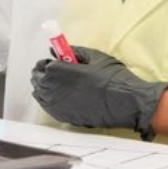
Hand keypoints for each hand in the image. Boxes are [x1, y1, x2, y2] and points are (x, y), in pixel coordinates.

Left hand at [31, 46, 167, 140]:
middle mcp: (57, 89)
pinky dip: (49, 101)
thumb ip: (75, 51)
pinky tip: (60, 97)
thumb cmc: (116, 79)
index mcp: (63, 72)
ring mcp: (60, 106)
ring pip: (40, 95)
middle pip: (38, 80)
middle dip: (43, 74)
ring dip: (44, 87)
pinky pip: (48, 108)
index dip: (46, 63)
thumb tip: (56, 50)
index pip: (42, 66)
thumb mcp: (96, 57)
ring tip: (58, 84)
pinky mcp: (66, 118)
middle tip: (54, 71)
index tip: (53, 61)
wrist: (129, 103)